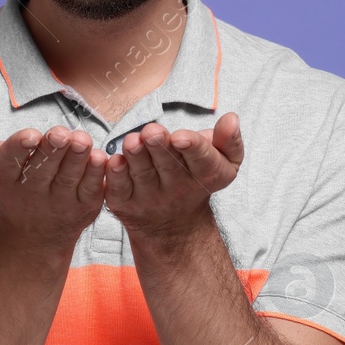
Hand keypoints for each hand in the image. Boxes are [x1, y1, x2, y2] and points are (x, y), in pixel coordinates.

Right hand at [0, 125, 107, 248]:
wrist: (31, 237)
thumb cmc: (6, 192)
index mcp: (5, 180)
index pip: (10, 162)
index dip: (19, 148)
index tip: (30, 135)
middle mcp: (32, 194)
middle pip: (42, 169)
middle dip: (52, 150)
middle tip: (60, 133)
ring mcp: (60, 202)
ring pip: (68, 178)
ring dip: (77, 158)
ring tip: (82, 140)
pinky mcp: (84, 207)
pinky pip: (91, 189)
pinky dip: (97, 175)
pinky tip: (101, 157)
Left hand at [103, 112, 242, 242]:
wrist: (173, 225)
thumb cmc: (197, 177)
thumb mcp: (224, 162)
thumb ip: (229, 140)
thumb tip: (231, 118)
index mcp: (205, 174)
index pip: (202, 159)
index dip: (192, 146)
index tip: (181, 136)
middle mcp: (177, 189)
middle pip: (168, 165)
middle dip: (159, 147)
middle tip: (151, 132)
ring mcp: (150, 198)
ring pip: (142, 175)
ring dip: (136, 157)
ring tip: (132, 142)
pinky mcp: (125, 204)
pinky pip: (118, 189)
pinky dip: (114, 175)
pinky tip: (112, 161)